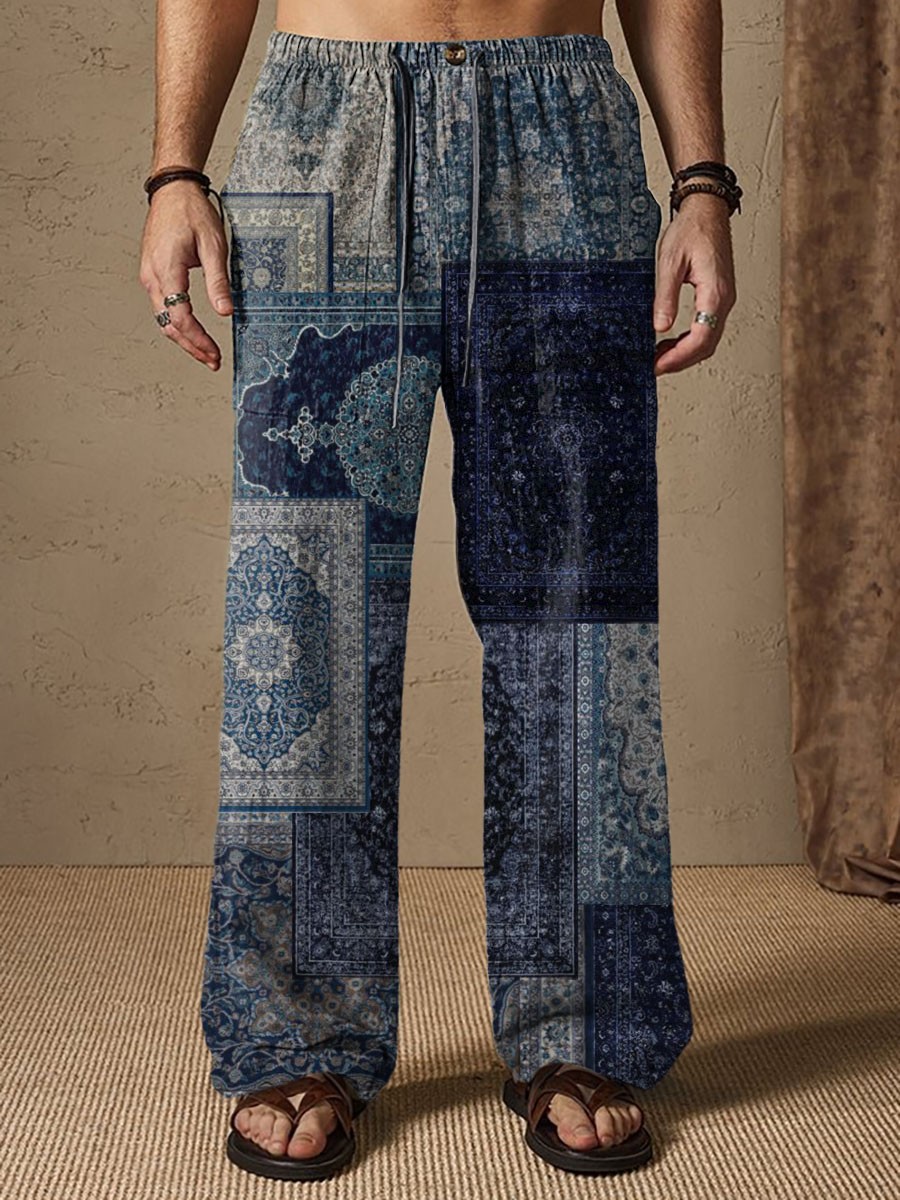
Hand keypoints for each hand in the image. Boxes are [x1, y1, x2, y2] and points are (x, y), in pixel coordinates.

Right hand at [138, 180, 233, 368]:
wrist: (172, 191)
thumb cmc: (191, 212)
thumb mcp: (214, 245)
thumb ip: (218, 281)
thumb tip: (226, 312)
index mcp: (166, 269)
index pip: (180, 316)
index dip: (198, 338)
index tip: (214, 352)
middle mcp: (152, 276)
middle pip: (168, 324)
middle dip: (191, 346)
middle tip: (212, 360)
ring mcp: (149, 276)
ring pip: (163, 318)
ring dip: (184, 338)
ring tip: (205, 352)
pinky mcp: (152, 274)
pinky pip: (162, 307)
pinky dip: (177, 324)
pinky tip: (192, 332)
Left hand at [652, 193, 736, 374]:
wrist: (707, 209)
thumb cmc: (690, 229)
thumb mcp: (669, 262)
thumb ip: (665, 297)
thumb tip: (660, 328)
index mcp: (715, 292)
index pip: (700, 338)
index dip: (678, 357)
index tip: (657, 366)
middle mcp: (724, 299)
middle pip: (706, 345)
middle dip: (680, 361)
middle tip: (654, 367)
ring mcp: (724, 298)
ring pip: (708, 339)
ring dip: (685, 352)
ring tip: (659, 356)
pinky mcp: (718, 295)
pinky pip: (707, 326)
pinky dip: (689, 340)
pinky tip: (670, 340)